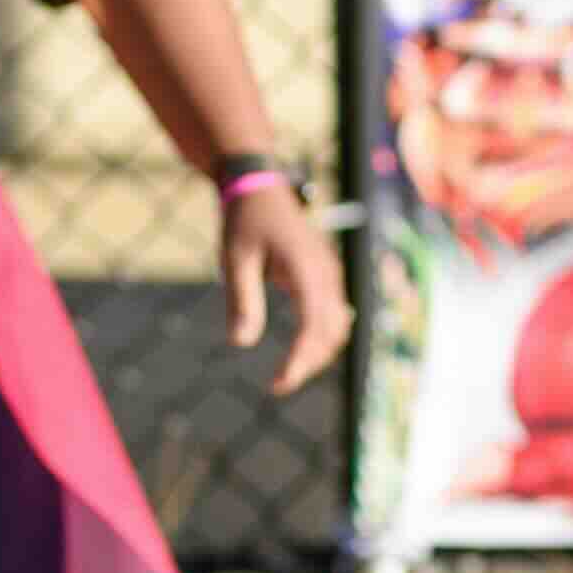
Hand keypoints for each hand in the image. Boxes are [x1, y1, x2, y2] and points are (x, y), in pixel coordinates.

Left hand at [221, 173, 347, 397]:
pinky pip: (334, 313)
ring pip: (337, 325)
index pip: (313, 325)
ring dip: (317, 352)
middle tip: (278, 385)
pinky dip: (322, 336)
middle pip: (331, 331)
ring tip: (288, 373)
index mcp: (305, 268)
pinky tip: (302, 350)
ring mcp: (330, 272)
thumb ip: (242, 300)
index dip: (300, 360)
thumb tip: (241, 344)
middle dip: (309, 362)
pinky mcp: (326, 274)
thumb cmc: (244, 221)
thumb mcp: (235, 260)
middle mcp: (325, 272)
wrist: (259, 186)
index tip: (279, 384)